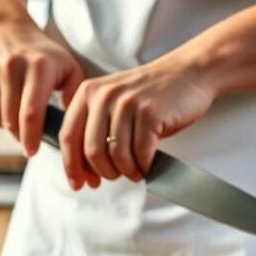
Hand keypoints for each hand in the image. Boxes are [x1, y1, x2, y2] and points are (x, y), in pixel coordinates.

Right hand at [0, 16, 83, 155]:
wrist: (5, 28)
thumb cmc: (41, 53)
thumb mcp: (67, 66)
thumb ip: (74, 94)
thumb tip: (71, 122)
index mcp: (39, 66)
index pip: (31, 113)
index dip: (31, 138)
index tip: (32, 151)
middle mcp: (12, 66)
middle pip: (11, 120)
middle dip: (19, 135)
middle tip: (27, 136)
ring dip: (5, 125)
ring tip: (16, 117)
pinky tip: (2, 105)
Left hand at [58, 60, 216, 189]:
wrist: (188, 72)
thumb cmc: (150, 94)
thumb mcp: (113, 103)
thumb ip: (94, 128)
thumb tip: (83, 171)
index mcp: (88, 92)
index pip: (68, 136)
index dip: (72, 166)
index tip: (79, 183)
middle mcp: (104, 95)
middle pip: (91, 151)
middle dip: (103, 172)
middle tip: (114, 176)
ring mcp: (127, 103)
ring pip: (116, 155)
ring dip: (125, 171)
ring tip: (134, 171)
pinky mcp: (150, 113)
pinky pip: (141, 153)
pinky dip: (144, 166)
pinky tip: (147, 165)